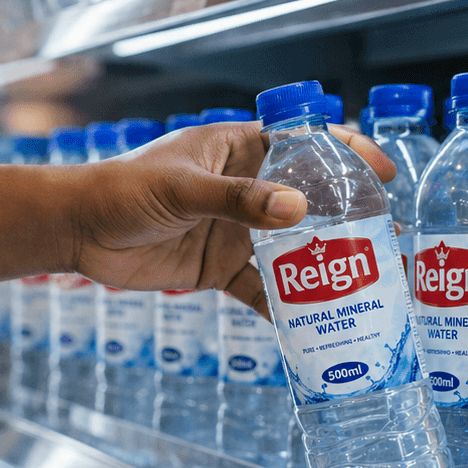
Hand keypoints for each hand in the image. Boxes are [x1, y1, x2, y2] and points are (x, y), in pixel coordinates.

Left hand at [67, 121, 395, 317]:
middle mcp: (243, 189)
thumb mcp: (182, 187)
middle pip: (307, 200)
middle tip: (388, 240)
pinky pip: (260, 287)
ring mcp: (233, 230)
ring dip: (322, 265)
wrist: (79, 231)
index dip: (345, 152)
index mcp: (237, 150)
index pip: (302, 142)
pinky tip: (313, 324)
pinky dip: (284, 305)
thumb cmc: (123, 189)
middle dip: (347, 218)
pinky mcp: (218, 267)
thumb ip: (237, 199)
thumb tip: (298, 210)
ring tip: (366, 285)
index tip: (381, 171)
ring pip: (290, 247)